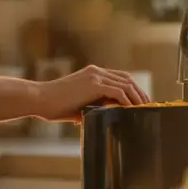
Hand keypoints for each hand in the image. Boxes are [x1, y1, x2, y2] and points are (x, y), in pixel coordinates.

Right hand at [36, 66, 150, 122]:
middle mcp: (96, 72)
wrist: (39, 99)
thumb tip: (100, 117)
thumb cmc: (53, 105)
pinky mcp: (94, 84)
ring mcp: (95, 76)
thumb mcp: (76, 105)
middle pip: (127, 79)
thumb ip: (90, 107)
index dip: (132, 90)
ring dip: (138, 97)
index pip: (119, 78)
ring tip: (144, 109)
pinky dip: (128, 100)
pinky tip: (133, 109)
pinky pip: (119, 91)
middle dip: (140, 93)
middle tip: (148, 106)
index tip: (140, 102)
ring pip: (126, 84)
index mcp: (92, 74)